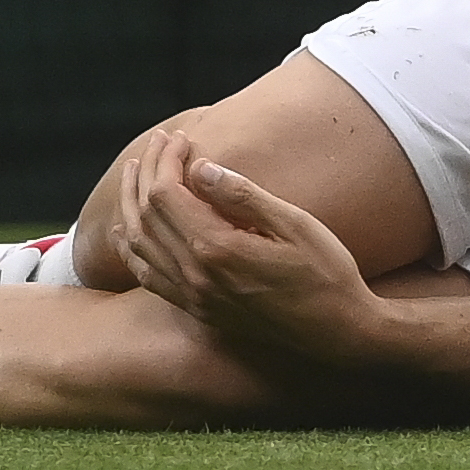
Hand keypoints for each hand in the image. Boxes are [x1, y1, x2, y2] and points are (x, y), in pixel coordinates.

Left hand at [111, 130, 382, 360]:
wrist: (339, 332)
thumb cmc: (327, 272)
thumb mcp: (294, 224)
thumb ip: (243, 195)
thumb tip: (199, 166)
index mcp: (218, 249)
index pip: (167, 194)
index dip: (166, 159)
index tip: (182, 137)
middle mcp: (197, 276)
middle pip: (147, 215)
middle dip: (148, 172)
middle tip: (161, 143)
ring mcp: (195, 297)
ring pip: (140, 245)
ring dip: (132, 204)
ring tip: (137, 173)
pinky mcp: (199, 310)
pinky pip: (149, 277)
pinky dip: (133, 248)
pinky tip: (131, 230)